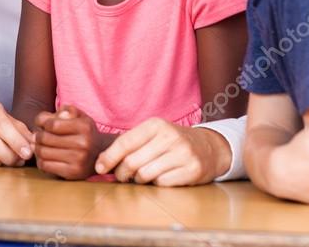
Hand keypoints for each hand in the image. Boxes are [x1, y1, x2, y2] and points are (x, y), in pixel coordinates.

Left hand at [33, 105, 109, 179]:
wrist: (102, 154)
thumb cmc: (85, 132)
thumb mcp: (80, 116)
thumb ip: (64, 111)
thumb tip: (47, 118)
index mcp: (84, 127)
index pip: (51, 124)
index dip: (41, 122)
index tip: (41, 124)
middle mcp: (83, 144)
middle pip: (45, 138)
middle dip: (37, 136)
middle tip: (37, 136)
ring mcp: (78, 160)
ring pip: (43, 152)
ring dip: (37, 148)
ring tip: (39, 145)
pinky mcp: (73, 173)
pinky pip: (45, 166)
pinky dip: (40, 161)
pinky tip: (44, 157)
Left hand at [95, 117, 229, 185]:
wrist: (209, 148)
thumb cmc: (172, 142)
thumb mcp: (153, 134)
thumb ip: (130, 144)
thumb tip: (102, 163)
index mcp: (155, 125)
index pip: (125, 142)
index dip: (109, 157)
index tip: (100, 168)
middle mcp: (170, 136)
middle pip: (132, 162)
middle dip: (122, 173)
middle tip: (122, 176)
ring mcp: (183, 153)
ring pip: (145, 174)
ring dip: (138, 180)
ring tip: (141, 177)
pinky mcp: (192, 170)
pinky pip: (162, 183)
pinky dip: (156, 184)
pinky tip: (160, 177)